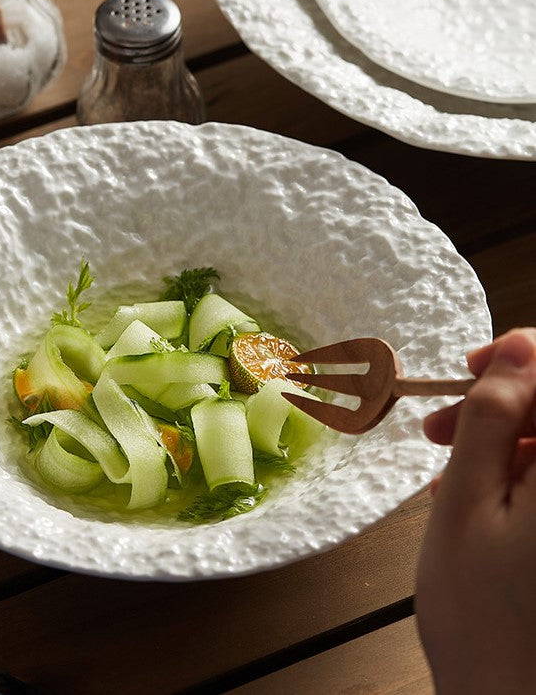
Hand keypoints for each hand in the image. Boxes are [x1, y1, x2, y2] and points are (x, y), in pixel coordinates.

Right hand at [416, 328, 535, 693]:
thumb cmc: (481, 616)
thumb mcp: (467, 503)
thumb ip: (493, 419)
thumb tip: (516, 347)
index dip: (521, 359)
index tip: (470, 370)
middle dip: (504, 404)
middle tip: (441, 428)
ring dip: (504, 442)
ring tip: (447, 471)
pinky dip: (517, 476)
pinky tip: (476, 498)